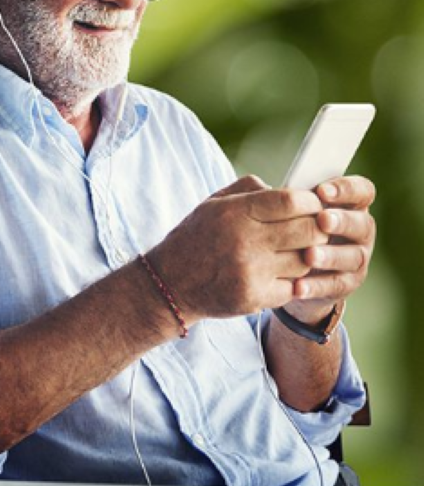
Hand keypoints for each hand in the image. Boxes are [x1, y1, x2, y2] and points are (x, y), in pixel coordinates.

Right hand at [148, 176, 327, 322]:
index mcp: (234, 213)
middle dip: (317, 228)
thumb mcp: (212, 204)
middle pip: (309, 230)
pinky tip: (278, 274)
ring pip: (306, 261)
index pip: (292, 201)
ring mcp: (250, 272)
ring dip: (305, 256)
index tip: (311, 205)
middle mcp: (243, 242)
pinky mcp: (254, 298)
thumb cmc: (195, 239)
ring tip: (291, 252)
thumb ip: (249, 189)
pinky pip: (294, 287)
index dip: (310, 202)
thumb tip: (289, 187)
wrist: (168, 284)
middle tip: (311, 229)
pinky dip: (292, 281)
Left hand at [283, 175, 375, 323]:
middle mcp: (359, 230)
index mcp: (348, 204)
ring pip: (353, 257)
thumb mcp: (284, 209)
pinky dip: (317, 286)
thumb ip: (281, 196)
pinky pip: (336, 285)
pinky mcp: (346, 283)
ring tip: (308, 255)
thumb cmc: (287, 226)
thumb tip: (261, 186)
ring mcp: (356, 258)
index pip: (361, 191)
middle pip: (363, 223)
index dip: (347, 189)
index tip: (322, 190)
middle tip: (321, 220)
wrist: (287, 268)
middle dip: (342, 221)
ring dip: (331, 256)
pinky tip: (298, 286)